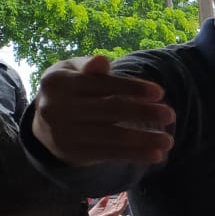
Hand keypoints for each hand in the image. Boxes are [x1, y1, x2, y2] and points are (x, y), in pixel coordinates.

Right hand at [32, 56, 174, 166]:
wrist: (44, 125)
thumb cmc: (70, 91)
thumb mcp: (73, 73)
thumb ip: (90, 68)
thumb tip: (102, 60)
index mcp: (57, 82)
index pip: (102, 84)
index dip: (132, 88)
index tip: (160, 93)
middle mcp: (56, 108)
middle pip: (110, 110)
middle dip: (143, 112)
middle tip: (171, 114)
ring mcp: (64, 133)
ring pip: (113, 135)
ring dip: (144, 138)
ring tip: (169, 141)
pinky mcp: (74, 153)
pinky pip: (110, 154)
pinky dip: (135, 154)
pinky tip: (156, 155)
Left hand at [88, 192, 127, 215]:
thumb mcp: (98, 206)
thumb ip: (103, 201)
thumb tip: (107, 195)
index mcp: (109, 208)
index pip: (116, 201)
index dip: (119, 196)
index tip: (122, 191)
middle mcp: (113, 210)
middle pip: (120, 203)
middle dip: (123, 197)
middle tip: (126, 190)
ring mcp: (114, 212)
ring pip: (121, 205)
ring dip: (125, 199)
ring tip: (127, 193)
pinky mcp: (114, 214)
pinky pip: (121, 208)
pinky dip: (124, 204)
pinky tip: (125, 199)